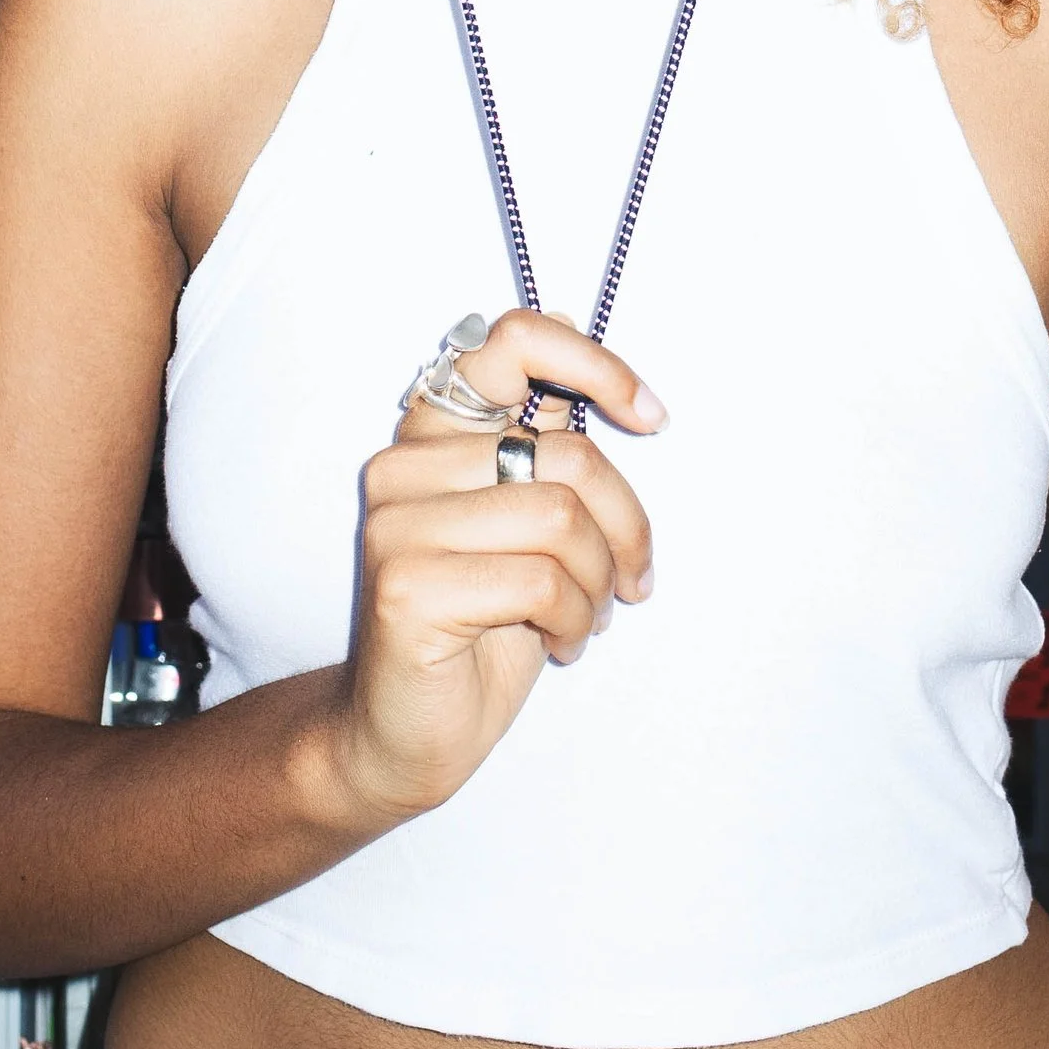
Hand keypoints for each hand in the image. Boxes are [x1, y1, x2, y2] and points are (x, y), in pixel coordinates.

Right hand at [334, 311, 660, 823]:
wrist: (403, 734)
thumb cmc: (482, 623)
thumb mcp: (524, 515)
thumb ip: (539, 432)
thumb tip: (570, 315)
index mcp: (432, 429)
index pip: (514, 341)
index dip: (598, 366)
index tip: (651, 419)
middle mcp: (403, 464)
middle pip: (568, 454)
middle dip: (626, 526)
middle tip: (632, 580)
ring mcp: (397, 523)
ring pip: (562, 519)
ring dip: (600, 583)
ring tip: (587, 617)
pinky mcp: (407, 584)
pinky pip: (542, 581)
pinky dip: (576, 620)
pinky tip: (560, 644)